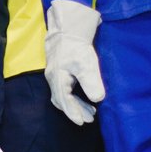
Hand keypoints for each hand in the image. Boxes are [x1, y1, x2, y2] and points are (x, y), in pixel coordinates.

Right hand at [42, 0, 104, 124]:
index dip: (73, 112)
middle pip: (62, 100)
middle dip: (75, 111)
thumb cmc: (76, 46)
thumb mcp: (86, 64)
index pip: (64, 100)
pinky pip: (63, 89)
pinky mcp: (58, 70)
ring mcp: (54, 74)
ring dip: (75, 104)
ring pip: (62, 95)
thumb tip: (97, 99)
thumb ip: (91, 82)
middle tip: (90, 119)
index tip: (82, 122)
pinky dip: (73, 97)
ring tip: (90, 111)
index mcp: (58, 78)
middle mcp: (53, 78)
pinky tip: (83, 97)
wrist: (67, 28)